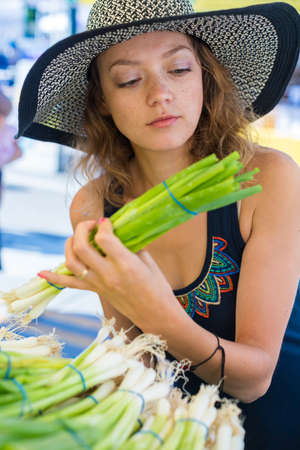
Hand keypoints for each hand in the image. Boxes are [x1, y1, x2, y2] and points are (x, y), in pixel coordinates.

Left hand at [39, 218, 182, 330]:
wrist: (155, 315)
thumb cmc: (157, 286)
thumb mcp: (149, 260)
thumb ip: (132, 242)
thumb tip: (121, 226)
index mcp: (126, 265)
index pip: (104, 238)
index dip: (103, 225)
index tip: (107, 222)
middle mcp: (108, 275)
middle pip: (82, 247)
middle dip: (83, 229)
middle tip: (92, 224)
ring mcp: (99, 284)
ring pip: (72, 262)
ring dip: (71, 244)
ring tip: (79, 237)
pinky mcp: (95, 291)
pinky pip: (70, 284)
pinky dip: (55, 277)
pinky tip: (42, 272)